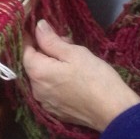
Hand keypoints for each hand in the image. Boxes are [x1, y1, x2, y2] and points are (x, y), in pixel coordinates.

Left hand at [23, 19, 139, 131]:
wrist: (114, 111)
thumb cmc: (95, 77)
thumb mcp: (74, 53)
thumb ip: (51, 40)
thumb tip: (38, 26)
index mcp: (38, 73)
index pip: (25, 50)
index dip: (32, 37)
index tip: (44, 27)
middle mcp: (36, 90)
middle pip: (34, 64)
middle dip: (46, 50)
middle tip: (68, 42)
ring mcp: (45, 103)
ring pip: (43, 77)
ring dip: (52, 65)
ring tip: (74, 59)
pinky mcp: (56, 112)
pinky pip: (50, 90)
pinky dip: (57, 80)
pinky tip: (74, 77)